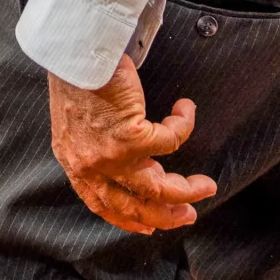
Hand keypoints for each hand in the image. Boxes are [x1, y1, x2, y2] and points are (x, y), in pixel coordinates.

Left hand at [48, 56, 216, 233]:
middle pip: (134, 207)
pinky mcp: (132, 137)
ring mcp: (111, 156)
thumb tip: (124, 152)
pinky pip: (171, 141)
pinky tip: (186, 111)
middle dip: (166, 216)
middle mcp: (91, 166)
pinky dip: (184, 125)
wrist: (73, 52)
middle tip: (189, 215)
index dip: (128, 220)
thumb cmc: (75, 74)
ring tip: (206, 185)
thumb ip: (93, 143)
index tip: (147, 228)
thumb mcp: (75, 120)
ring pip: (159, 187)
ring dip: (187, 190)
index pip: (101, 204)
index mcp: (75, 163)